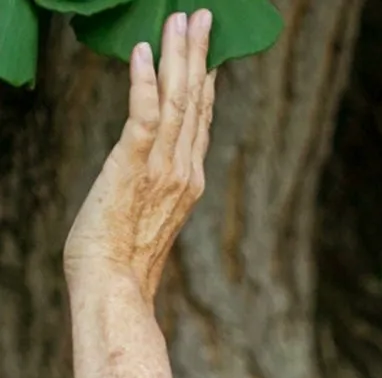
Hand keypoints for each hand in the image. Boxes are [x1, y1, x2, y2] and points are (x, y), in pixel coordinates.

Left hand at [63, 11, 215, 303]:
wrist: (114, 287)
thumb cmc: (121, 260)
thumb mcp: (145, 214)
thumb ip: (153, 186)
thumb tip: (148, 166)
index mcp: (188, 182)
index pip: (199, 120)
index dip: (204, 81)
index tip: (206, 50)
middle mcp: (182, 171)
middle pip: (195, 102)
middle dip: (198, 55)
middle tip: (201, 16)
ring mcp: (162, 170)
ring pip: (176, 102)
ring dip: (178, 57)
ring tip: (179, 21)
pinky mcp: (133, 168)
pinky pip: (144, 117)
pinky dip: (145, 83)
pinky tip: (145, 53)